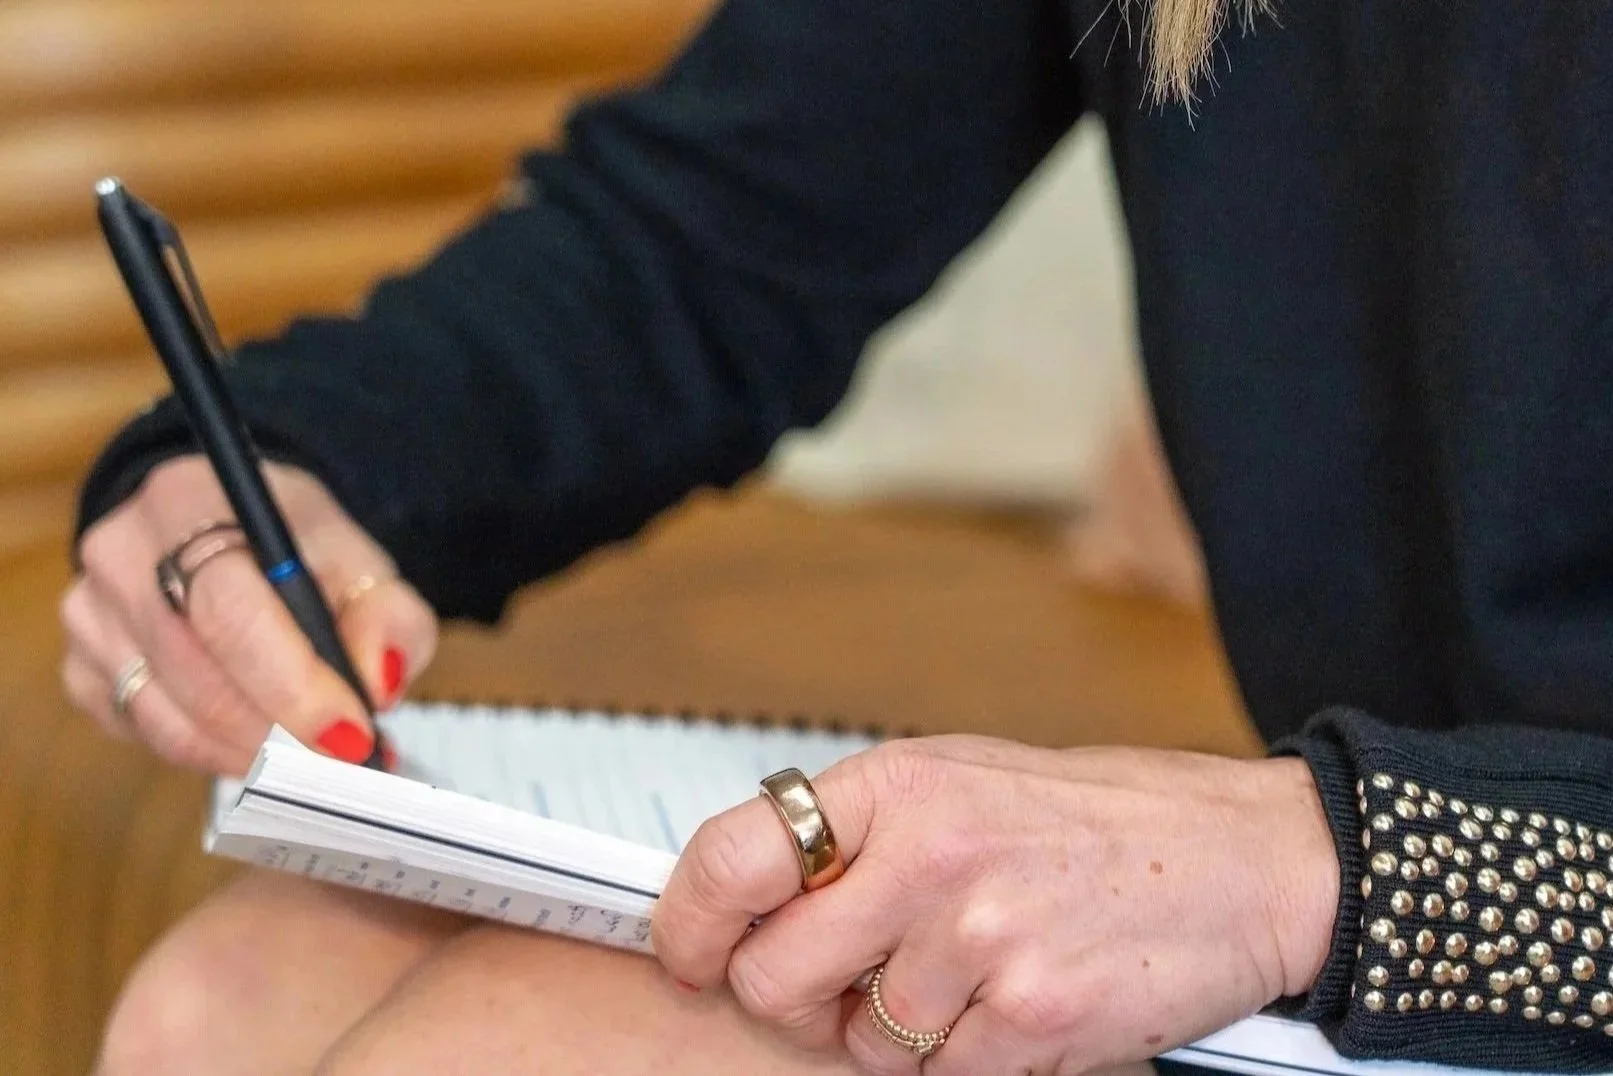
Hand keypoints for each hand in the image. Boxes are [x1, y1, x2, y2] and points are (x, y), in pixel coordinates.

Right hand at [61, 455, 436, 774]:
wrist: (229, 526)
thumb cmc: (296, 545)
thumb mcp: (360, 560)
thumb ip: (388, 617)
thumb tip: (379, 684)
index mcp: (187, 501)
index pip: (230, 609)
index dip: (294, 684)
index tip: (352, 733)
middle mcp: (121, 555)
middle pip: (198, 674)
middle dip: (284, 732)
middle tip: (348, 761)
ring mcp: (91, 617)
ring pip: (172, 720)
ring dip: (257, 753)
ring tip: (317, 758)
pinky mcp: (82, 671)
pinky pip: (151, 737)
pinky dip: (217, 754)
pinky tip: (263, 744)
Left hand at [652, 736, 1338, 1074]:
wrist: (1245, 859)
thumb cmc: (1104, 820)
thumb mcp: (965, 781)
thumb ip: (861, 835)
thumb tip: (755, 901)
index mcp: (900, 784)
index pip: (733, 856)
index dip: (686, 921)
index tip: (685, 952)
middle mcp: (928, 857)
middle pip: (775, 979)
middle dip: (797, 1000)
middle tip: (846, 984)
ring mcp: (978, 942)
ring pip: (862, 1046)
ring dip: (901, 1032)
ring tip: (972, 973)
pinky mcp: (1030, 1020)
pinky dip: (968, 1059)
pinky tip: (1017, 1002)